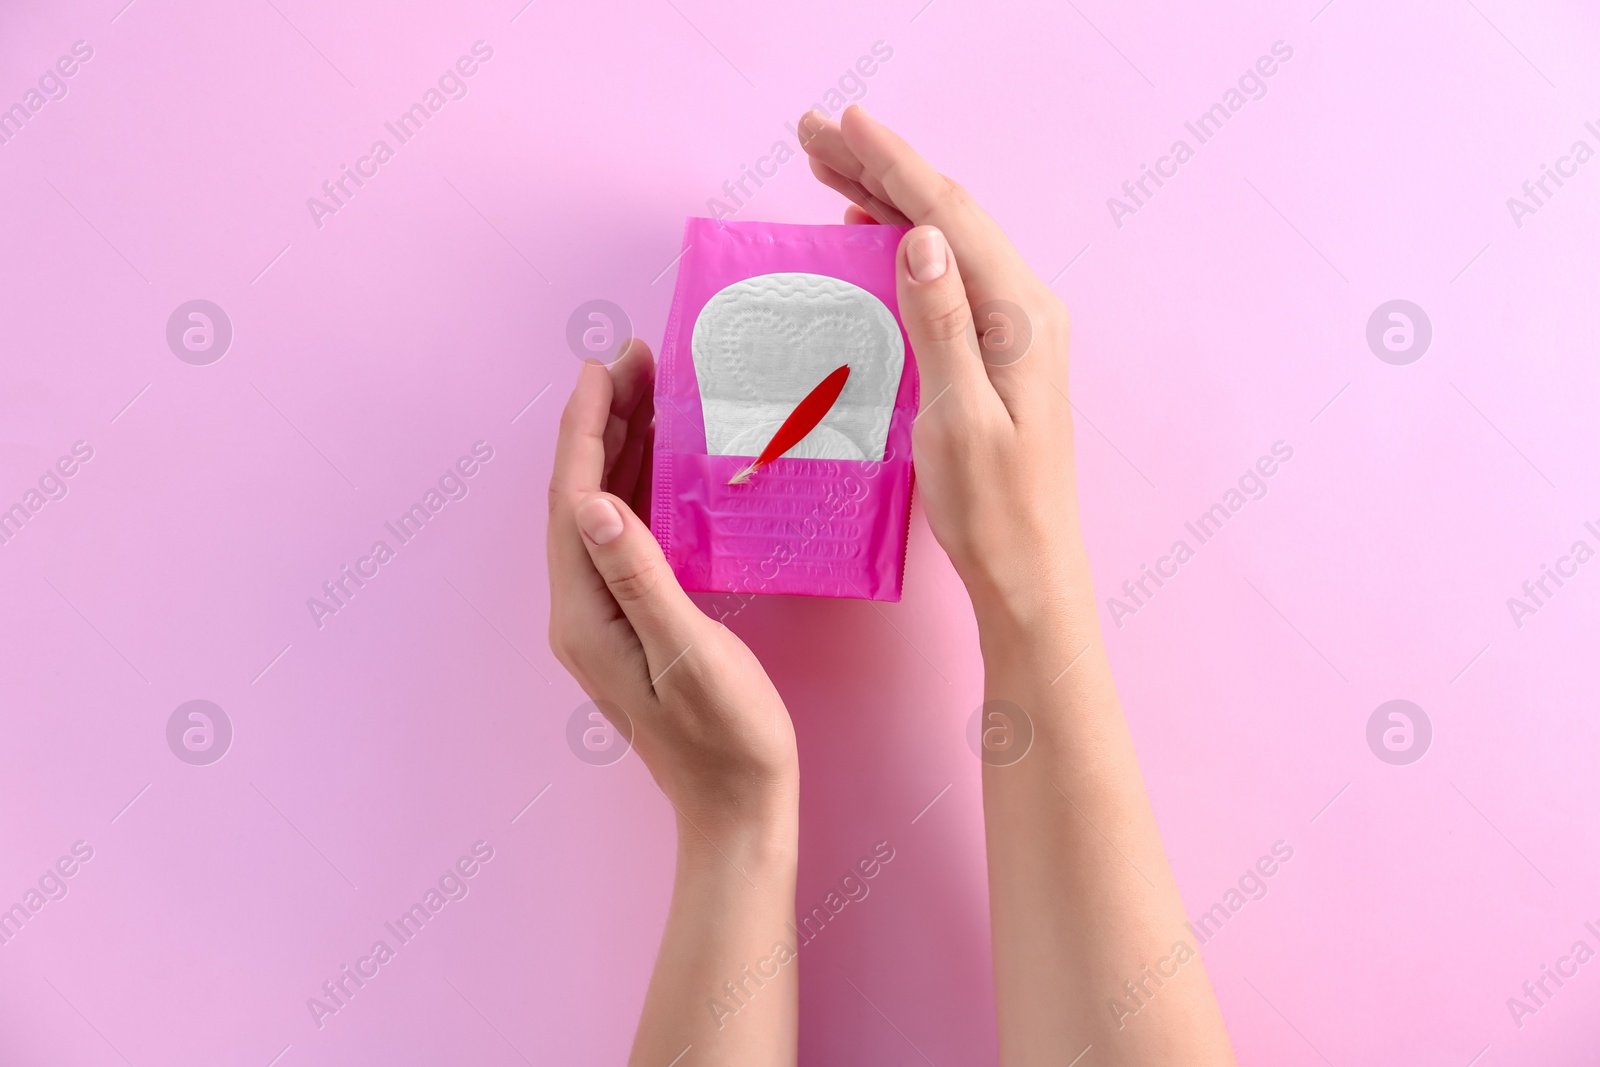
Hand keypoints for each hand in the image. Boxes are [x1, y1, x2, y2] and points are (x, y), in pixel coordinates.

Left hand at [546, 341, 798, 854]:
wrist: (739, 809)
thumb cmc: (726, 738)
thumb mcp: (688, 652)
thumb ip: (641, 576)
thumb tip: (594, 502)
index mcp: (583, 614)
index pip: (572, 500)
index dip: (586, 429)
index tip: (605, 369)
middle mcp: (581, 611)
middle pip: (580, 497)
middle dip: (604, 423)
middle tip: (639, 360)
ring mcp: (605, 617)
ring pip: (602, 512)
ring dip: (622, 449)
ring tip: (652, 390)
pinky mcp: (633, 621)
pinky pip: (626, 536)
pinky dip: (642, 488)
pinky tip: (667, 463)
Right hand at [799, 106, 1088, 623]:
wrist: (1028, 566)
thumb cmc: (993, 508)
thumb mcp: (958, 418)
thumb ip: (940, 323)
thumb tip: (920, 237)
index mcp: (1020, 315)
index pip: (949, 216)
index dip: (892, 164)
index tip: (841, 123)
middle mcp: (1025, 307)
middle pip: (947, 215)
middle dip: (880, 168)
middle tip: (813, 135)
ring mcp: (1014, 326)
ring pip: (946, 239)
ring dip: (888, 198)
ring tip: (829, 168)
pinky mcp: (997, 349)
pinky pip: (948, 274)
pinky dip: (902, 243)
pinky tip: (870, 234)